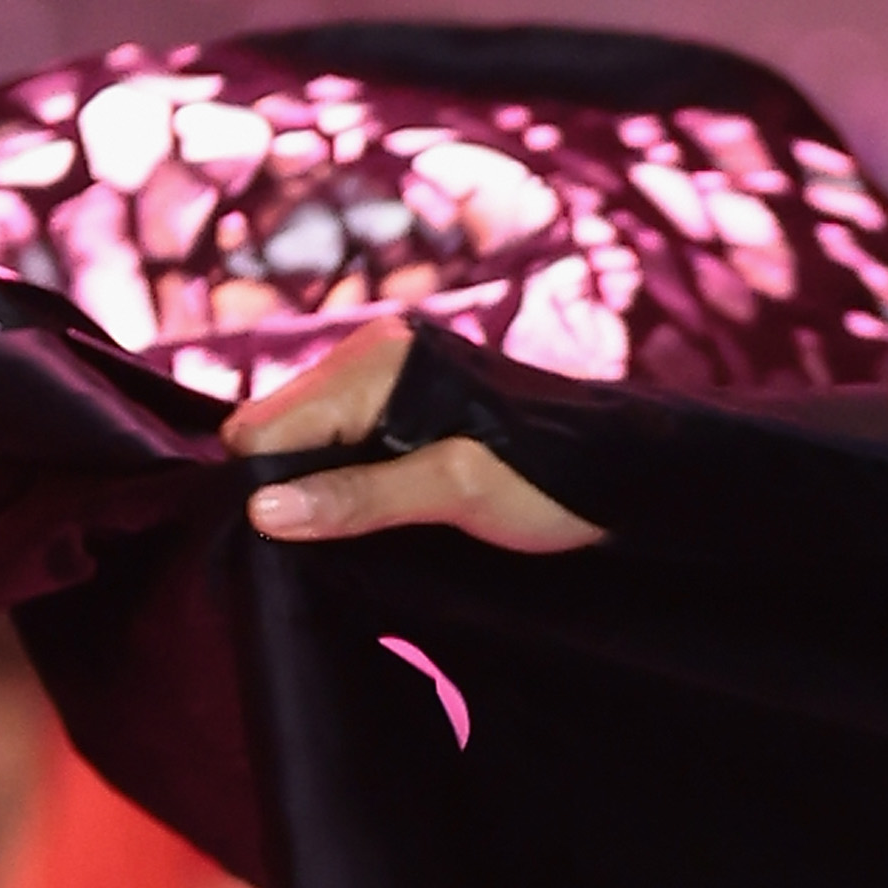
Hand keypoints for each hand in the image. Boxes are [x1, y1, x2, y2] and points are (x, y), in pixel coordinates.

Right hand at [225, 321, 606, 552]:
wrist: (626, 467)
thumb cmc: (550, 475)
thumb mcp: (456, 492)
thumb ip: (359, 497)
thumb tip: (263, 509)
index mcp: (375, 362)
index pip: (261, 426)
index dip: (268, 483)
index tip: (300, 532)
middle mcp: (370, 355)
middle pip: (279, 430)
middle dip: (293, 484)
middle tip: (346, 531)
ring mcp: (385, 378)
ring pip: (307, 440)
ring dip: (324, 485)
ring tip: (376, 519)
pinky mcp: (404, 403)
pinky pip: (341, 441)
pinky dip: (347, 477)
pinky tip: (384, 504)